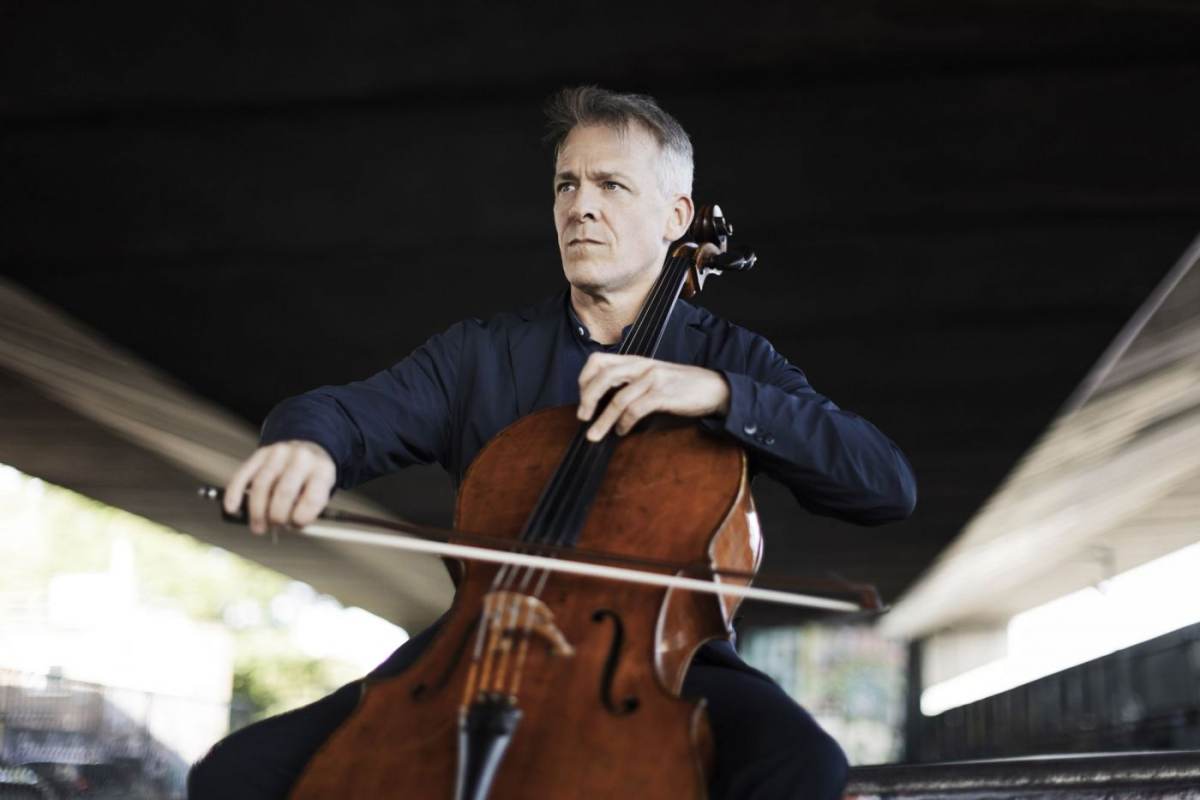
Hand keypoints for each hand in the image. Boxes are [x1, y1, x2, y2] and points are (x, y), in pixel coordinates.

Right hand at [223, 440, 336, 534]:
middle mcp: (302, 458)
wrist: (308, 449)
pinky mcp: (261, 453)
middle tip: (275, 527)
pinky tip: (232, 508)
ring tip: (258, 527)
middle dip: (277, 516)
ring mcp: (279, 453)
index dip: (301, 518)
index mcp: (322, 469)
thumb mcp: (321, 491)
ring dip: (257, 511)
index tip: (295, 526)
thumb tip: (286, 525)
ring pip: (261, 485)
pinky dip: (235, 493)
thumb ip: (307, 509)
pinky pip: (244, 474)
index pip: (312, 498)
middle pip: (284, 492)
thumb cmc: (313, 479)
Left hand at [576, 354, 730, 441]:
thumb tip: (605, 404)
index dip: (584, 379)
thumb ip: (631, 384)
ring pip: (618, 398)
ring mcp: (653, 379)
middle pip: (604, 377)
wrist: (714, 388)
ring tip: (594, 435)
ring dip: (602, 420)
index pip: (598, 360)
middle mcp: (642, 366)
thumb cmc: (681, 386)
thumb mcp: (652, 378)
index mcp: (636, 361)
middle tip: (582, 417)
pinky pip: (636, 409)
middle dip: (588, 398)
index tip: (581, 399)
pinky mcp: (664, 394)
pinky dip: (625, 423)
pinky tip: (622, 431)